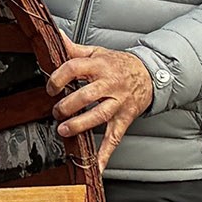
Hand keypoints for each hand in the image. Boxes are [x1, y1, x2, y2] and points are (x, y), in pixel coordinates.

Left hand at [46, 44, 156, 159]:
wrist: (150, 74)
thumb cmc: (119, 64)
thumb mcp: (97, 52)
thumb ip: (73, 48)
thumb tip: (54, 35)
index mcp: (100, 65)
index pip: (74, 68)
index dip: (59, 78)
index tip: (51, 87)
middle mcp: (109, 84)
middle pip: (86, 95)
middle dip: (67, 105)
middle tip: (56, 111)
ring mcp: (118, 103)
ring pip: (99, 116)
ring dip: (80, 125)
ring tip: (64, 130)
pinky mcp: (124, 118)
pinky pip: (114, 138)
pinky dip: (105, 154)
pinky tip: (96, 167)